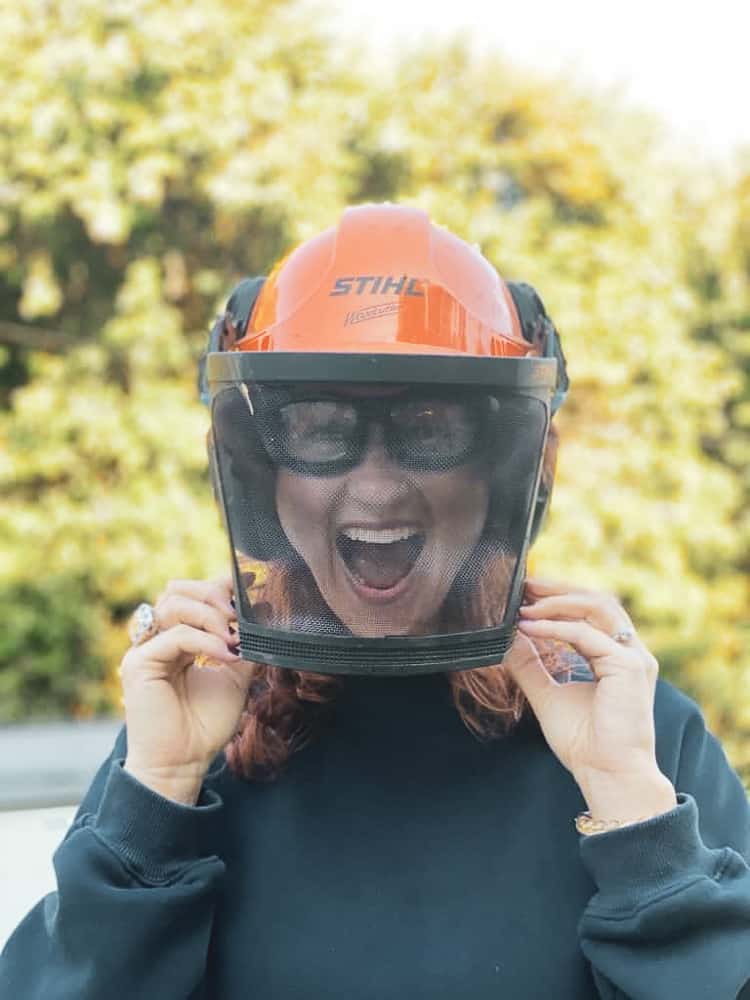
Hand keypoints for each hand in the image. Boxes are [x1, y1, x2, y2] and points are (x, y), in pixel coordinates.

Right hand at [120, 573, 254, 800]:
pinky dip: (205, 640)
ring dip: (210, 615)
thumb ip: (243, 643)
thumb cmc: (205, 725)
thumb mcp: (235, 675)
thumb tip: (263, 611)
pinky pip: (175, 636)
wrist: (184, 763)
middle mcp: (157, 639)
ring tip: (233, 638)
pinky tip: (226, 654)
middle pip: (178, 591)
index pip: (192, 596)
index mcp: (177, 639)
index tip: (249, 581)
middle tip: (239, 614)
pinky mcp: (139, 663)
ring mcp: (145, 649)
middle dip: (213, 595)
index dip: (218, 585)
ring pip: (173, 605)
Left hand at [504, 577, 676, 823]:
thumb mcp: (547, 694)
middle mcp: (631, 652)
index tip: (525, 593)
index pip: (591, 611)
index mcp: (617, 656)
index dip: (558, 598)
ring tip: (526, 604)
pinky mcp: (629, 667)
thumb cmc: (585, 742)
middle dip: (558, 590)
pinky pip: (586, 635)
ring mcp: (634, 657)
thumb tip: (507, 637)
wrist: (608, 775)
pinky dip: (555, 627)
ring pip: (597, 608)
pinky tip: (529, 627)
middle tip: (524, 585)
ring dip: (558, 602)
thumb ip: (530, 664)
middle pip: (597, 600)